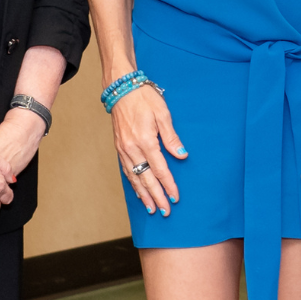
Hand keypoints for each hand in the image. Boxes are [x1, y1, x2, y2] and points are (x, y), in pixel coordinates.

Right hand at [111, 85, 184, 215]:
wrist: (121, 89)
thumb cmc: (143, 98)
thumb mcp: (162, 113)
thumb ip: (171, 136)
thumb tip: (181, 154)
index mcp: (145, 140)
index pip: (159, 169)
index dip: (168, 184)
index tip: (175, 197)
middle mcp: (132, 148)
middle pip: (146, 178)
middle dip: (157, 196)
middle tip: (166, 211)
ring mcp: (123, 149)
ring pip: (134, 177)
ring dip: (144, 195)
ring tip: (152, 209)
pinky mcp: (119, 148)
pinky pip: (126, 171)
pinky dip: (133, 184)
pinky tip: (139, 192)